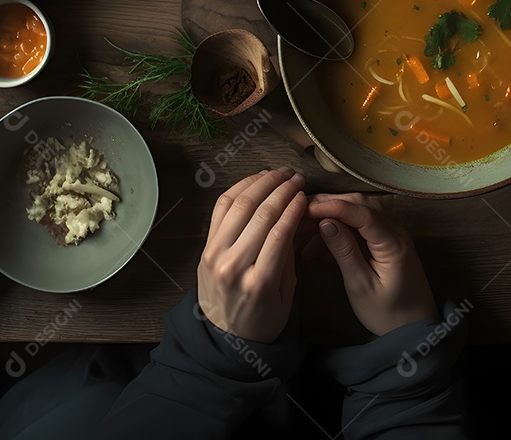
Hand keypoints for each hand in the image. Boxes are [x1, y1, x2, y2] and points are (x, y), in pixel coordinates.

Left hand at [197, 168, 306, 342]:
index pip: (280, 232)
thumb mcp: (287, 295)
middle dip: (282, 189)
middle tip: (297, 177)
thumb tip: (294, 217)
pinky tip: (255, 181)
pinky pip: (221, 208)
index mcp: (259, 283)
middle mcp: (233, 266)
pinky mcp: (205, 247)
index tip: (305, 193)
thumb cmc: (263, 318)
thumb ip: (289, 257)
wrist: (225, 336)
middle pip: (260, 214)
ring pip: (239, 204)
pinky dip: (238, 189)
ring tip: (279, 173)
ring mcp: (215, 254)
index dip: (294, 206)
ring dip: (261, 183)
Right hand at [306, 193, 438, 335]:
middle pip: (360, 205)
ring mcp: (392, 235)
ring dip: (332, 216)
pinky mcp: (386, 243)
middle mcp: (395, 232)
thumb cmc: (388, 314)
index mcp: (393, 243)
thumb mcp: (361, 286)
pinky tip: (320, 244)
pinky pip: (361, 226)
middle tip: (299, 215)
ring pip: (359, 212)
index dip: (332, 206)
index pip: (361, 212)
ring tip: (304, 232)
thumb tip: (325, 223)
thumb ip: (345, 252)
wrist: (414, 328)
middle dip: (328, 206)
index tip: (305, 209)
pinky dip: (340, 229)